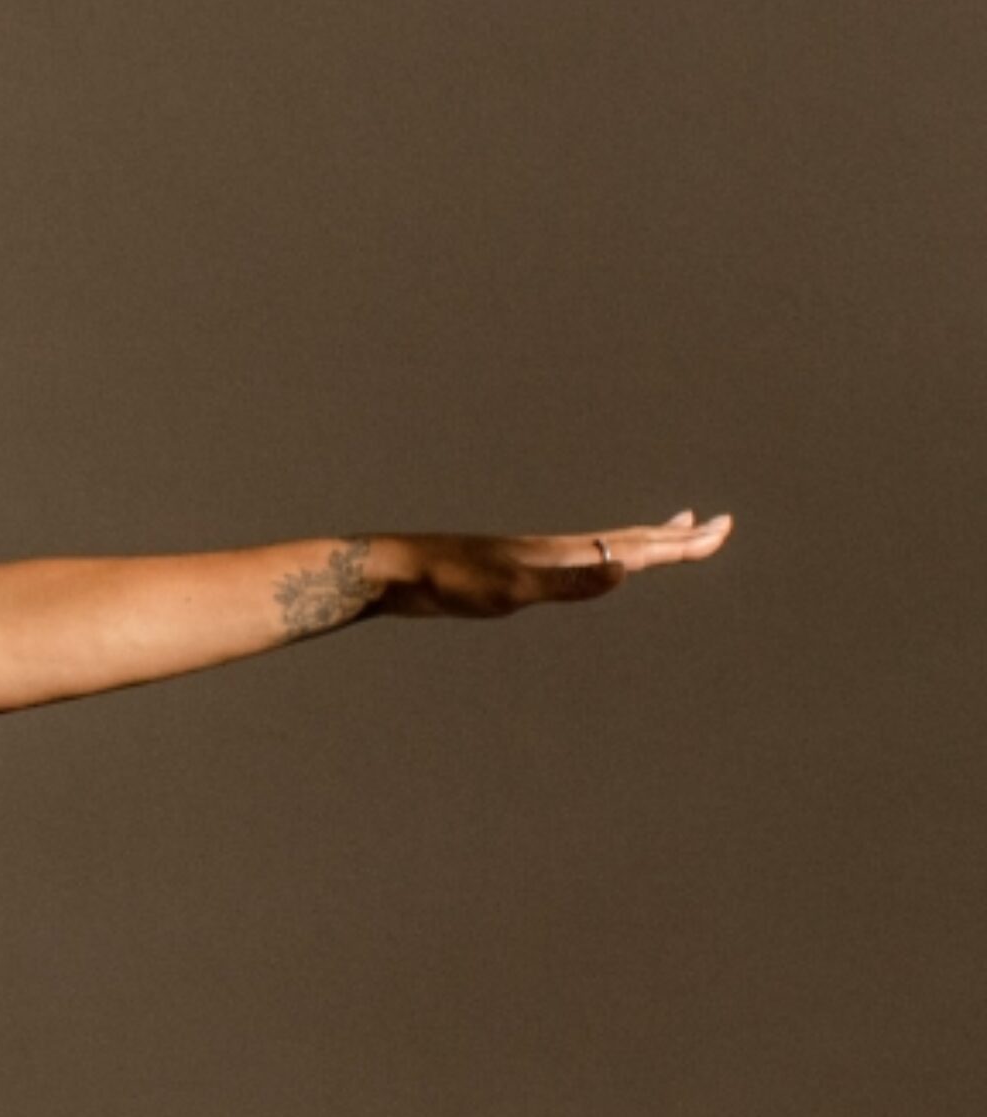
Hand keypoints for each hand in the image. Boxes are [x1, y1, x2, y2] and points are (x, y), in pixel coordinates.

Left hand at [385, 509, 734, 617]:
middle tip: (719, 526)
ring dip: (645, 540)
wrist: (394, 571)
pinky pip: (576, 563)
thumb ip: (568, 585)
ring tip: (671, 531)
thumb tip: (625, 571)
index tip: (723, 530)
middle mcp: (556, 550)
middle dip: (678, 537)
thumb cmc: (448, 582)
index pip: (637, 545)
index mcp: (564, 554)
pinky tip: (595, 564)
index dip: (681, 544)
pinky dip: (601, 560)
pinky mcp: (512, 571)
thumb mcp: (511, 590)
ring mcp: (535, 559)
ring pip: (605, 546)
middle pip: (630, 539)